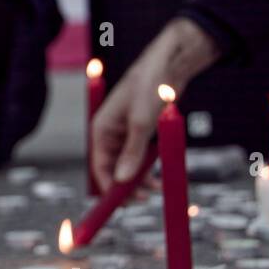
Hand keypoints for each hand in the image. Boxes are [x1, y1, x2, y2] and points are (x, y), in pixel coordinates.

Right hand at [91, 18, 221, 192]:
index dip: (109, 187)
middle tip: (143, 199)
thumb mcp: (141, 123)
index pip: (99, 166)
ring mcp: (126, 133)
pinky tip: (159, 176)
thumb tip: (123, 181)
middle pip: (113, 169)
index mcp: (101, 130)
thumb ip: (132, 154)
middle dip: (126, 185)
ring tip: (156, 189)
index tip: (123, 203)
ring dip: (140, 179)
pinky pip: (140, 156)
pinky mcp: (140, 131)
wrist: (170, 65)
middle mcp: (110, 134)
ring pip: (128, 165)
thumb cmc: (150, 87)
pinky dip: (148, 167)